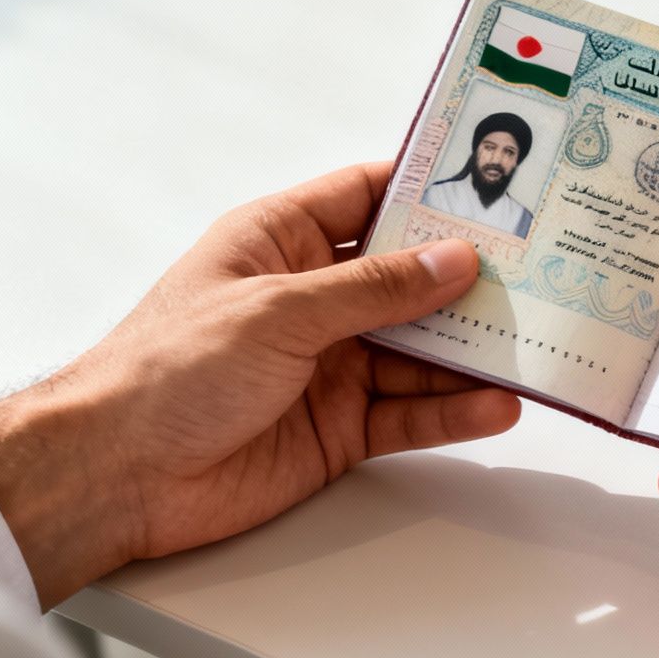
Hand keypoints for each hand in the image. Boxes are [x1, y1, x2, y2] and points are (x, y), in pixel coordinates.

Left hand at [0, 162, 520, 606]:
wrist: (115, 476)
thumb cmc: (166, 371)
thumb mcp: (278, 310)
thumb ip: (373, 288)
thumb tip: (451, 260)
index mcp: (280, 242)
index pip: (367, 197)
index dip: (427, 187)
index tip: (494, 181)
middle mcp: (311, 299)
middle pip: (410, 279)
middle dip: (470, 278)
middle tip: (542, 271)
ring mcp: (330, 365)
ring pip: (422, 350)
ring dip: (475, 350)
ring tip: (535, 344)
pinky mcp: (341, 427)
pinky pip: (412, 412)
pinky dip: (455, 409)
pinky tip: (496, 404)